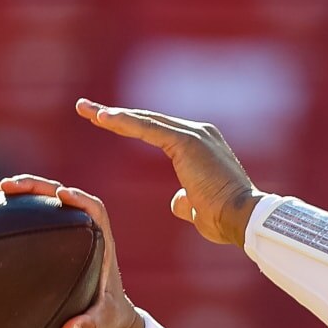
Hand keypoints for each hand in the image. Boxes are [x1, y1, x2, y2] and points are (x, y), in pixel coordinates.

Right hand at [0, 175, 142, 327]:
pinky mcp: (44, 234)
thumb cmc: (106, 317)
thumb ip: (89, 326)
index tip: (62, 195)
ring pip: (35, 200)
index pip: (93, 210)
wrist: (104, 315)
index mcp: (100, 241)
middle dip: (32, 186)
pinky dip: (0, 210)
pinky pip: (22, 215)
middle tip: (6, 186)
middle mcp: (79, 228)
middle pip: (57, 194)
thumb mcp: (101, 323)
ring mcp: (60, 229)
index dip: (79, 199)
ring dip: (8, 192)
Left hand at [75, 99, 261, 245]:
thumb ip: (185, 199)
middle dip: (113, 114)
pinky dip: (125, 122)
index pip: (156, 131)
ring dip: (112, 114)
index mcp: (200, 145)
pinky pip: (149, 129)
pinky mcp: (187, 141)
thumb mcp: (198, 208)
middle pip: (147, 119)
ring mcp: (194, 134)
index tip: (101, 120)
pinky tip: (103, 118)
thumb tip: (176, 200)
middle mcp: (198, 133)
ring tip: (84, 109)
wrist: (243, 219)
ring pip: (145, 120)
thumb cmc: (223, 219)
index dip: (128, 125)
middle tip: (84, 107)